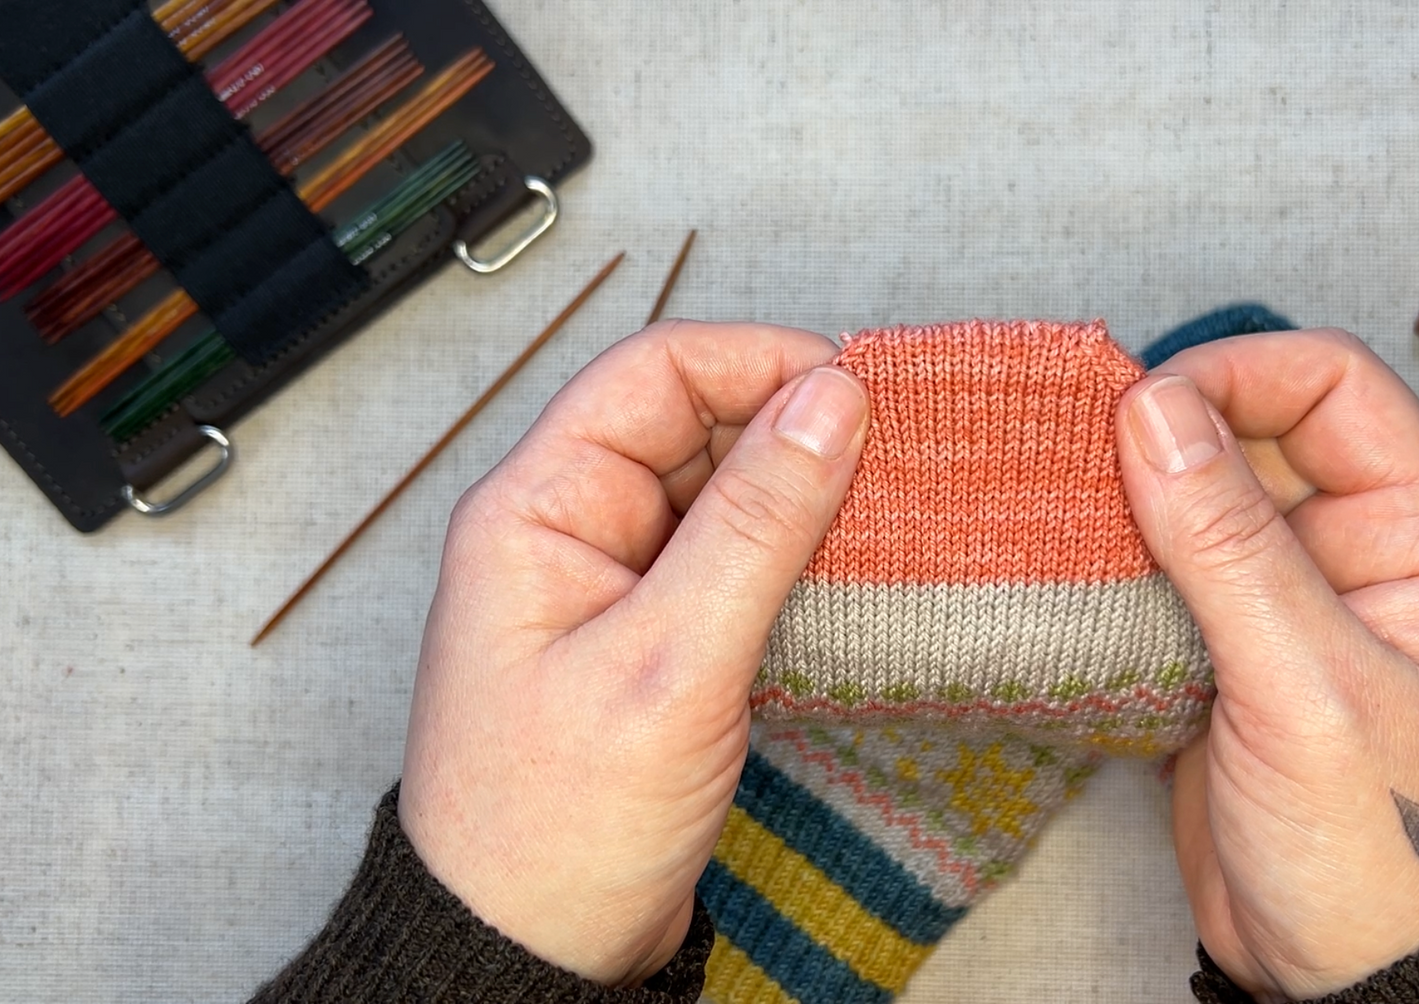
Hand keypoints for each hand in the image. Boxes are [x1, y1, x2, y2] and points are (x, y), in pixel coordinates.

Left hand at [398, 321, 869, 984]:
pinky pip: (725, 560)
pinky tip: (842, 572)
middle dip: (789, 426)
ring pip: (716, 492)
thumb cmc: (556, 827)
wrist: (528, 956)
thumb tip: (831, 401)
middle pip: (690, 424)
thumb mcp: (670, 664)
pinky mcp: (650, 638)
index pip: (653, 374)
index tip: (857, 388)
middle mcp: (569, 529)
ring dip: (795, 493)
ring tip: (881, 512)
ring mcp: (611, 585)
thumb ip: (755, 524)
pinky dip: (786, 556)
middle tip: (890, 456)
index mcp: (535, 508)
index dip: (758, 360)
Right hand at [1115, 329, 1418, 999]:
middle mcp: (1353, 558)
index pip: (1336, 391)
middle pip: (1256, 434)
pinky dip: (1112, 563)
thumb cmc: (1378, 849)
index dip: (1241, 373)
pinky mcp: (1221, 657)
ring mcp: (1282, 608)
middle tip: (1075, 450)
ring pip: (1200, 500)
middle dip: (1168, 430)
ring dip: (1130, 497)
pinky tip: (1064, 571)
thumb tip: (1155, 410)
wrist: (1343, 976)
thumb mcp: (1308, 687)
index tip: (1144, 400)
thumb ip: (1231, 545)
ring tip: (1056, 504)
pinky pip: (1164, 574)